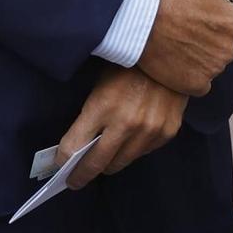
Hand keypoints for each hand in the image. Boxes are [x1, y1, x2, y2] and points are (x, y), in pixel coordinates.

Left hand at [58, 65, 187, 189]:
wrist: (174, 51)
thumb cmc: (130, 63)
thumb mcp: (101, 81)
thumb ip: (90, 113)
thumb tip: (76, 143)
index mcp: (103, 106)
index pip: (73, 147)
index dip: (62, 160)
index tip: (59, 167)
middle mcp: (126, 124)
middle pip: (96, 164)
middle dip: (82, 175)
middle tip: (74, 180)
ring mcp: (149, 131)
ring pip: (121, 163)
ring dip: (109, 163)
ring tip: (102, 161)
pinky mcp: (167, 133)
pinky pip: (142, 153)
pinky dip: (132, 150)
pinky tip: (128, 140)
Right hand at [135, 0, 232, 96]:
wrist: (137, 15)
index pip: (229, 24)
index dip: (209, 17)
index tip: (191, 12)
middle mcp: (229, 50)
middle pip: (221, 46)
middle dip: (206, 38)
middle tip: (180, 27)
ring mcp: (212, 69)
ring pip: (210, 64)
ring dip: (197, 57)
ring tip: (173, 42)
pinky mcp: (194, 85)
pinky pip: (198, 84)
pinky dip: (188, 76)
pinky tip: (173, 61)